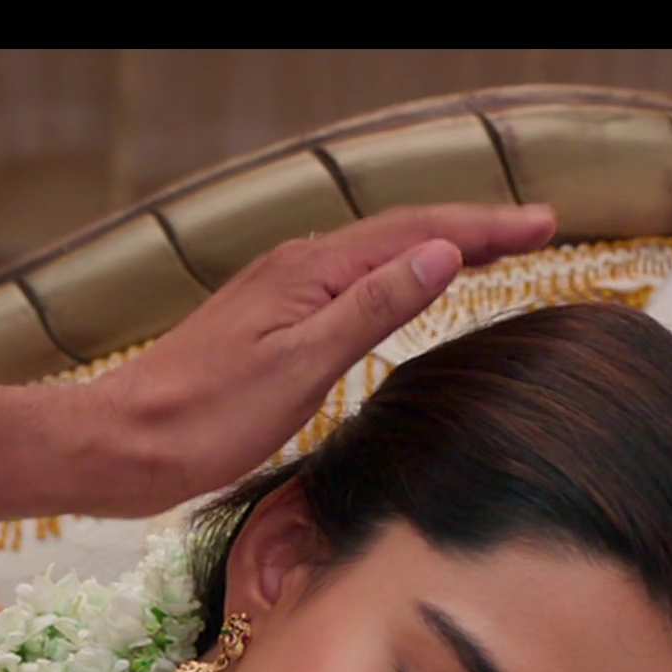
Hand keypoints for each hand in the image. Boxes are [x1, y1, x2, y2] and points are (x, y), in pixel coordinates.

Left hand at [88, 204, 556, 510]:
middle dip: (471, 230)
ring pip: (376, 257)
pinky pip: (351, 285)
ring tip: (491, 251)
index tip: (544, 227)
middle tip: (537, 231)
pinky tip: (404, 292)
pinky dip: (396, 279)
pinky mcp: (270, 324)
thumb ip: (374, 307)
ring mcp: (281, 295)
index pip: (416, 233)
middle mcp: (296, 270)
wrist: (127, 445)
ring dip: (436, 249)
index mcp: (310, 272)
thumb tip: (440, 254)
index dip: (484, 229)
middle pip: (400, 234)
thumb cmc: (205, 417)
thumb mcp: (303, 365)